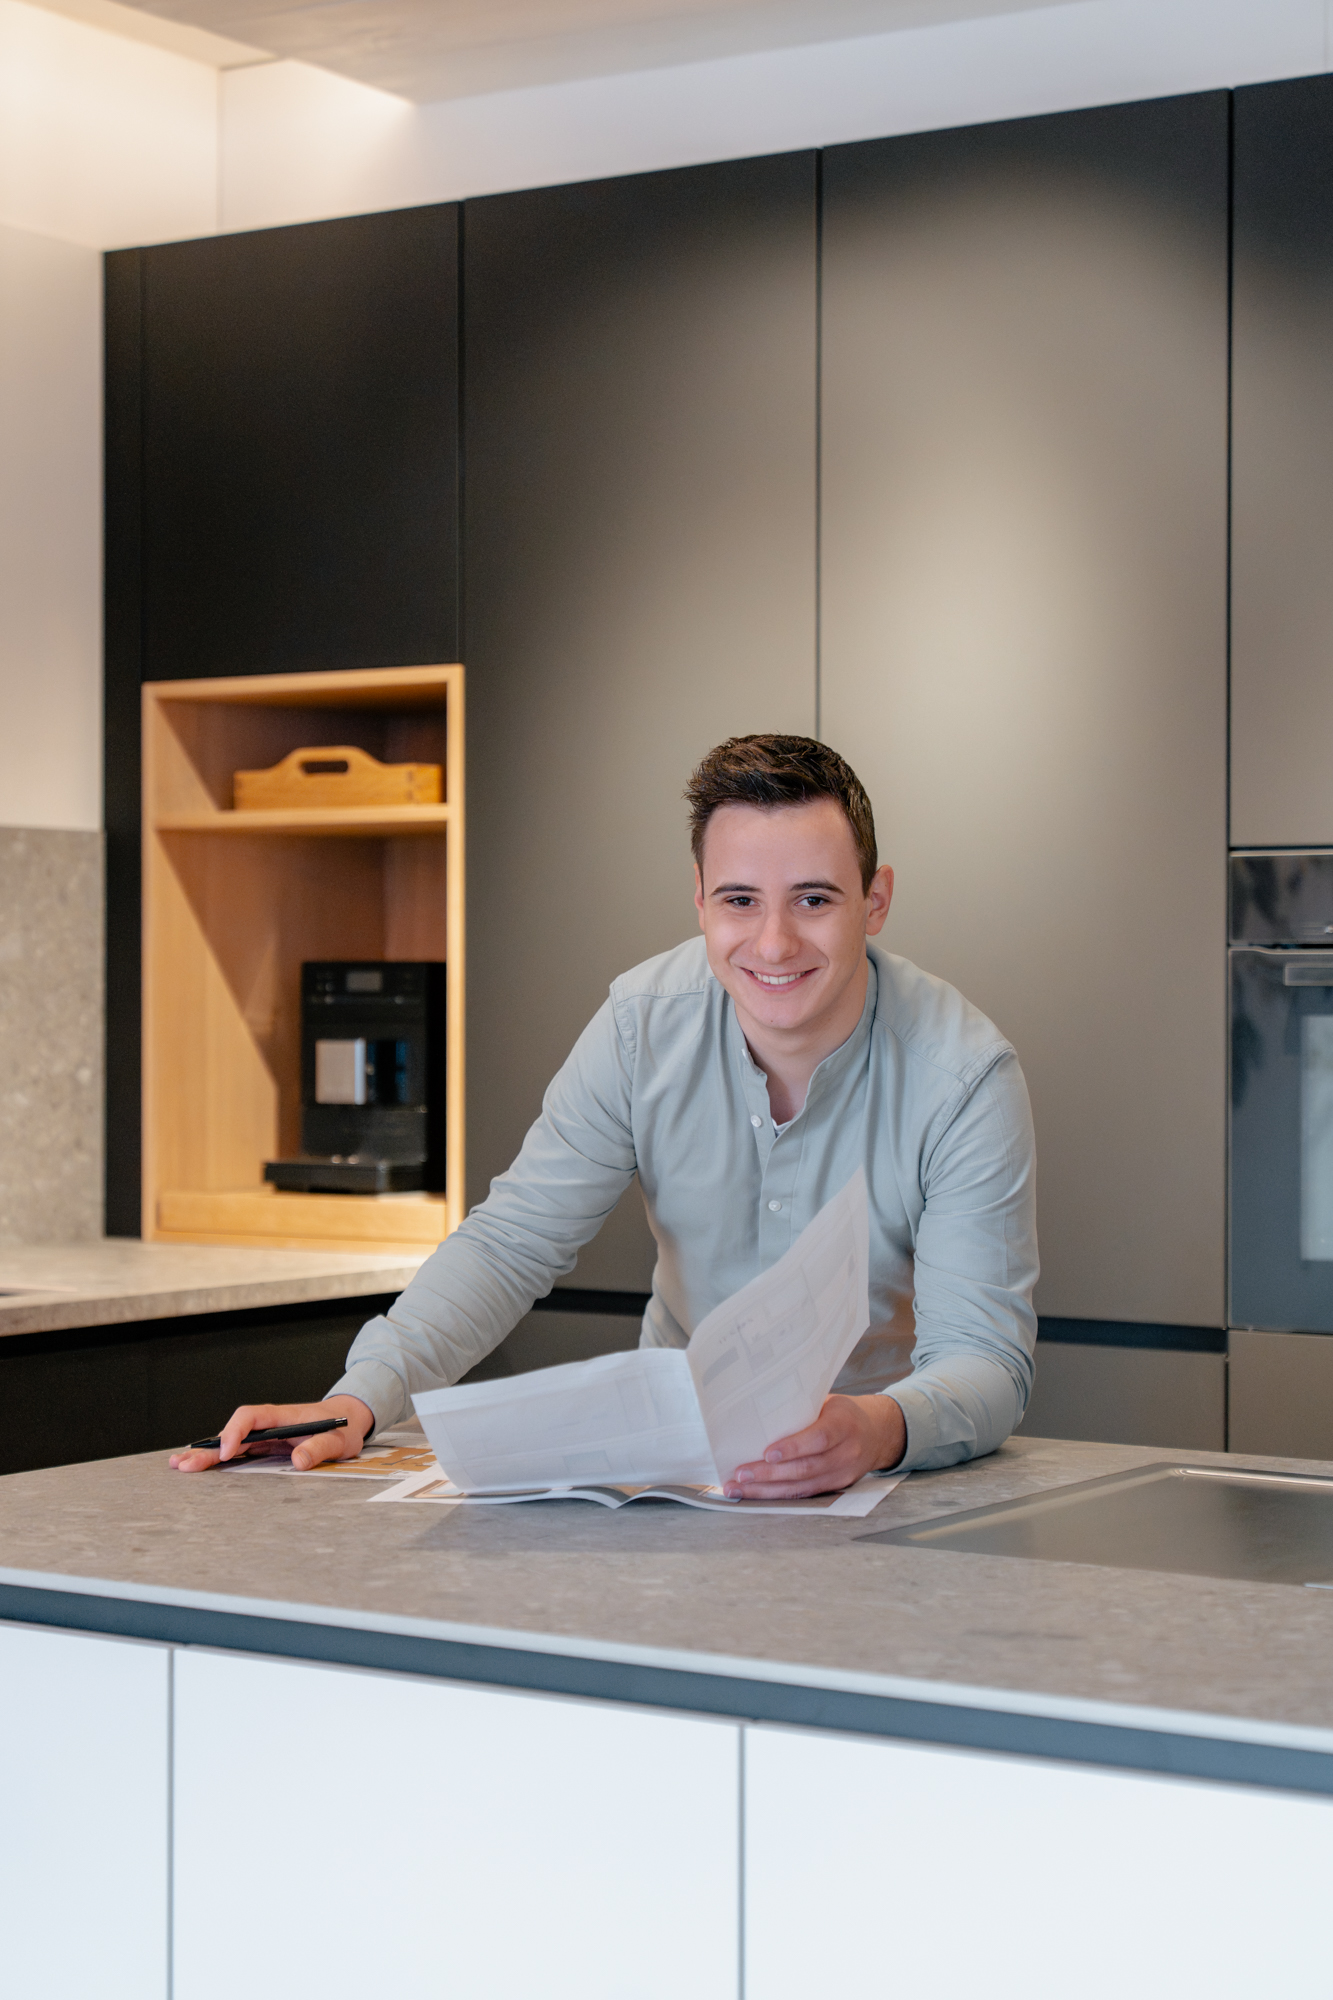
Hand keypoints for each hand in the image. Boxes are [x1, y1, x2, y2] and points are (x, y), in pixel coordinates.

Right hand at [168, 1396, 374, 1473]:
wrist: (347, 1421)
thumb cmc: (341, 1428)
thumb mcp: (337, 1439)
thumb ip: (319, 1448)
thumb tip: (298, 1462)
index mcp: (281, 1416)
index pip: (250, 1417)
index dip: (235, 1433)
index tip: (228, 1452)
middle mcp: (267, 1424)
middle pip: (231, 1432)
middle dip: (208, 1448)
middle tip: (185, 1464)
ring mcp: (263, 1436)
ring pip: (229, 1443)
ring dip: (206, 1454)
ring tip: (179, 1465)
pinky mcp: (263, 1447)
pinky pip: (236, 1452)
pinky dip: (217, 1460)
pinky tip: (197, 1466)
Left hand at [724, 1392, 905, 1499]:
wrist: (877, 1433)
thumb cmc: (842, 1413)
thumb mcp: (827, 1402)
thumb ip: (801, 1408)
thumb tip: (757, 1411)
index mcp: (844, 1424)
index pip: (819, 1438)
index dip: (793, 1447)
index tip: (766, 1453)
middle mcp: (847, 1452)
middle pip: (806, 1468)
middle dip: (770, 1474)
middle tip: (740, 1474)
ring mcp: (843, 1474)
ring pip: (802, 1487)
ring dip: (767, 1490)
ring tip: (738, 1488)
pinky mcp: (836, 1488)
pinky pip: (804, 1495)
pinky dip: (777, 1497)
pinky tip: (756, 1495)